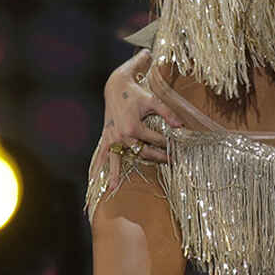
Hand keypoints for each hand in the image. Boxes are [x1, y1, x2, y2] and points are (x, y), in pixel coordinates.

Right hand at [95, 49, 180, 191]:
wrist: (116, 86)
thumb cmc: (136, 93)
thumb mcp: (154, 100)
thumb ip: (167, 113)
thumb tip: (180, 126)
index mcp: (133, 127)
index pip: (155, 140)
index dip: (168, 144)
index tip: (177, 147)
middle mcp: (121, 136)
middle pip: (142, 152)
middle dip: (157, 158)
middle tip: (171, 161)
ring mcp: (112, 138)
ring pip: (120, 158)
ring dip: (117, 173)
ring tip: (114, 188)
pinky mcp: (106, 137)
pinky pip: (100, 154)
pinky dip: (96, 166)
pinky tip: (93, 178)